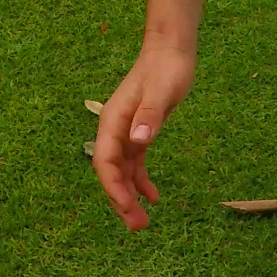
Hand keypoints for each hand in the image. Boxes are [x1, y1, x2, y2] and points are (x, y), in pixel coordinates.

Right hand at [92, 41, 195, 229]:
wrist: (171, 50)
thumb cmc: (166, 68)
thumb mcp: (162, 92)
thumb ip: (149, 115)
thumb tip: (138, 140)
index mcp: (113, 120)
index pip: (106, 161)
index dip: (114, 187)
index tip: (128, 207)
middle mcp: (114, 129)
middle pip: (111, 172)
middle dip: (121, 200)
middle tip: (138, 227)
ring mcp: (125, 131)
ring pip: (122, 171)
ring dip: (130, 196)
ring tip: (143, 222)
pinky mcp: (138, 131)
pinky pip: (134, 163)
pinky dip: (141, 181)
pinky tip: (154, 197)